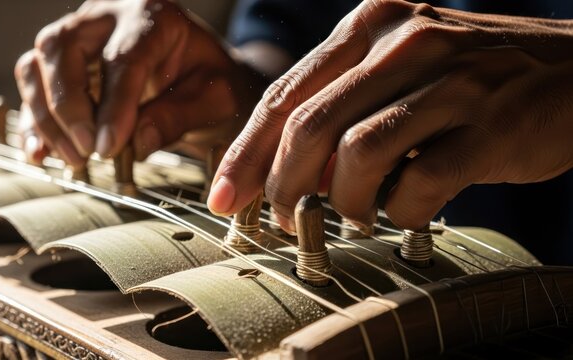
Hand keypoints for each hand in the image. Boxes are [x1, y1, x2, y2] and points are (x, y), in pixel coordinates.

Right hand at [15, 0, 261, 166]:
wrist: (203, 77)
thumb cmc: (210, 83)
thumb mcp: (214, 99)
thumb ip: (180, 117)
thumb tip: (139, 143)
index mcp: (152, 15)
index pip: (123, 58)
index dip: (113, 106)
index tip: (108, 148)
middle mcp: (106, 15)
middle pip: (63, 49)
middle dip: (69, 107)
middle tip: (88, 153)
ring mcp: (79, 35)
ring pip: (38, 64)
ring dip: (46, 117)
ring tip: (74, 158)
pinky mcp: (62, 61)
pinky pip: (33, 85)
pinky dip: (32, 122)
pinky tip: (41, 154)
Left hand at [208, 0, 572, 230]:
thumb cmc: (472, 79)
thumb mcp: (398, 70)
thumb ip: (341, 107)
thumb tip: (283, 169)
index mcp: (370, 25)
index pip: (285, 94)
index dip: (246, 152)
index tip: (225, 195)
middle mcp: (405, 42)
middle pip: (309, 126)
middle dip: (282, 184)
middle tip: (282, 215)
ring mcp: (450, 81)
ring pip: (357, 156)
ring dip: (343, 201)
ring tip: (355, 213)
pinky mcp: (489, 125)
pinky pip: (418, 184)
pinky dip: (399, 211)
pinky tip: (404, 210)